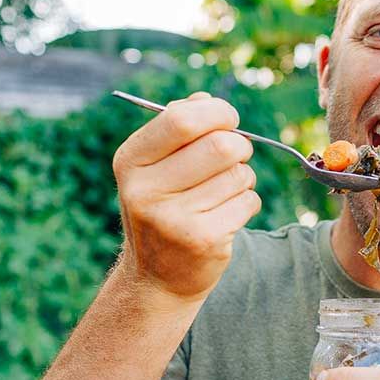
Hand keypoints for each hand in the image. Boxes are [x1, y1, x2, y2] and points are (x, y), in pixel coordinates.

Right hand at [112, 92, 260, 300]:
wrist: (157, 278)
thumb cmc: (163, 207)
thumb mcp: (155, 166)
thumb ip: (178, 127)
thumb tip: (208, 101)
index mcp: (130, 162)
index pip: (181, 120)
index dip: (216, 112)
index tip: (228, 119)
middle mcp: (145, 191)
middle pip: (220, 146)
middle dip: (239, 145)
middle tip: (235, 155)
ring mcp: (174, 220)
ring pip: (239, 174)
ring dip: (242, 177)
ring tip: (223, 191)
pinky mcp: (204, 241)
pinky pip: (248, 201)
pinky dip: (246, 202)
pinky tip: (225, 215)